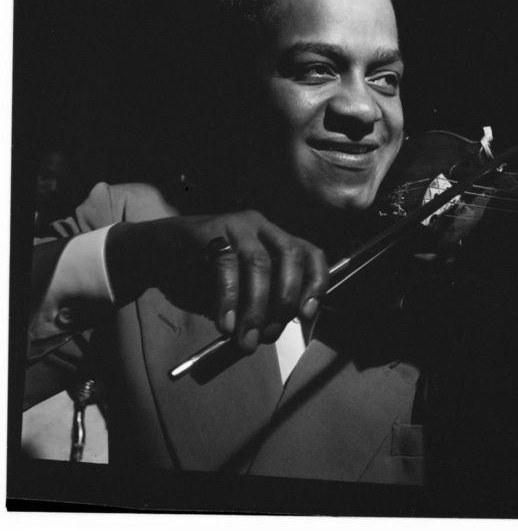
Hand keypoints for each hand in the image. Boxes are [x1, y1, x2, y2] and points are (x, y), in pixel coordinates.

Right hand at [107, 212, 327, 352]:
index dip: (315, 283)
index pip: (311, 254)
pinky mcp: (209, 229)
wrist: (154, 255)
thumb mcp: (238, 294)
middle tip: (268, 334)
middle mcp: (262, 227)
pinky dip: (228, 299)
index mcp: (276, 240)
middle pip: (291, 255)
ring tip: (244, 340)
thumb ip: (256, 307)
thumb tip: (268, 334)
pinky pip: (225, 264)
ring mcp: (236, 224)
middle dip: (285, 299)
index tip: (306, 314)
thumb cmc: (201, 277)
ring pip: (259, 263)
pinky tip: (224, 323)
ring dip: (256, 307)